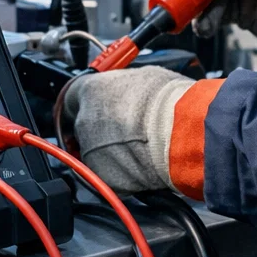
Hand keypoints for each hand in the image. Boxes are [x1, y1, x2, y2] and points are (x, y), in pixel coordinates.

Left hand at [65, 66, 192, 193]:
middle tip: (125, 129)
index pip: (71, 98)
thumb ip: (123, 87)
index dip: (83, 104)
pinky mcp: (106, 178)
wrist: (185, 133)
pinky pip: (110, 175)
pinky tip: (143, 163)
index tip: (90, 108)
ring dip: (112, 152)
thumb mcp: (144, 78)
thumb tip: (127, 90)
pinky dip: (123, 172)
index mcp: (90, 91)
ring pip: (96, 153)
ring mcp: (92, 152)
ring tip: (140, 147)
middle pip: (83, 127)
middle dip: (100, 130)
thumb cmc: (170, 103)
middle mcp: (85, 121)